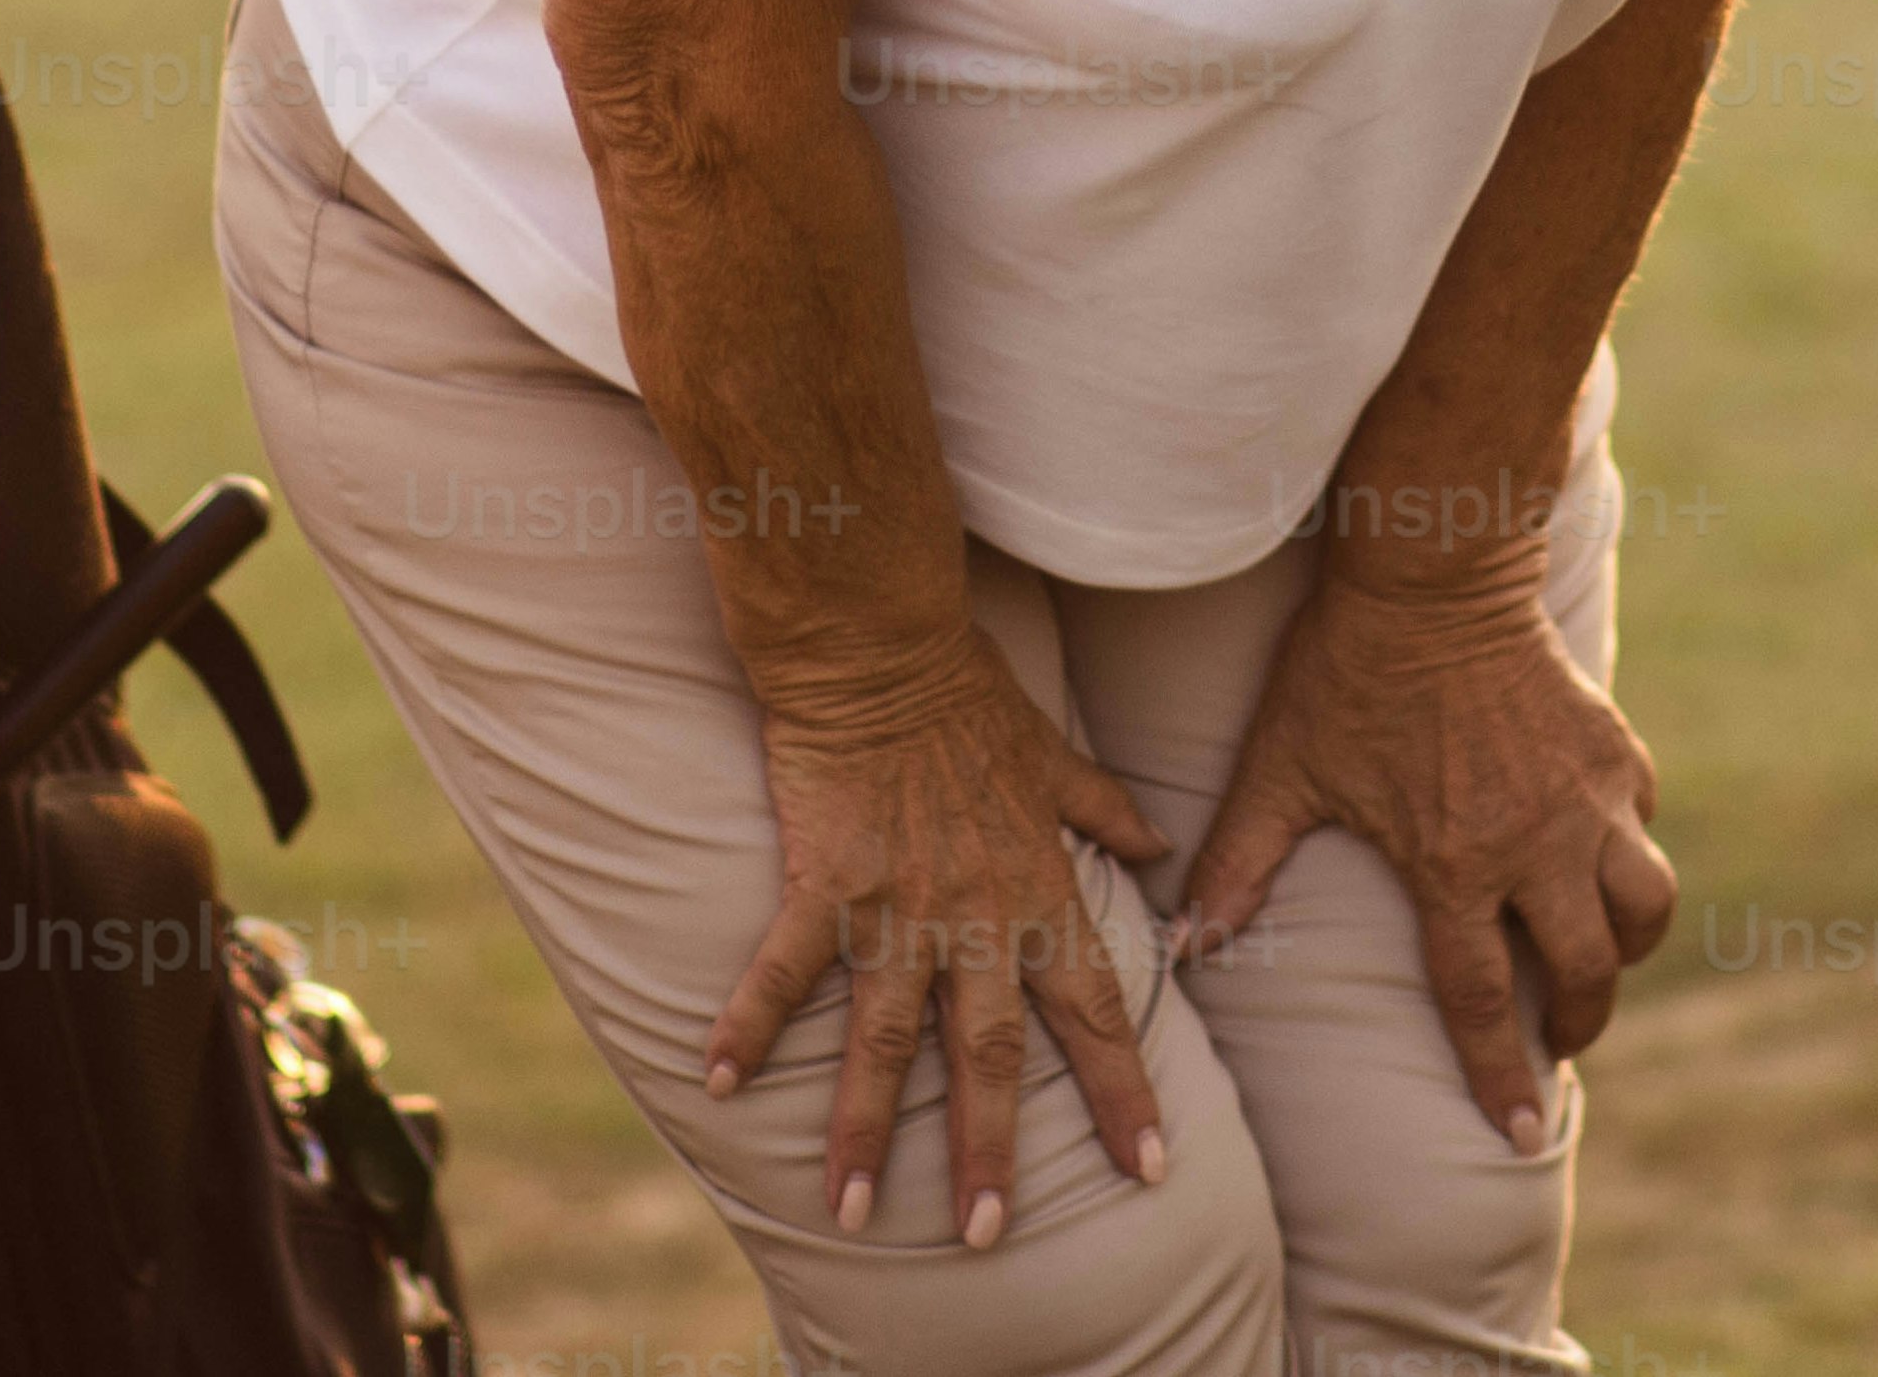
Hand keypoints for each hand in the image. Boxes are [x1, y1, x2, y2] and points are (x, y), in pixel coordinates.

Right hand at [707, 649, 1172, 1249]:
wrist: (879, 644)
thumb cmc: (966, 694)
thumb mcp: (1052, 755)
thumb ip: (1105, 809)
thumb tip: (1160, 847)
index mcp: (1035, 890)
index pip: (1095, 1009)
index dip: (1124, 1088)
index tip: (1150, 1164)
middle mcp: (973, 915)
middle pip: (989, 1053)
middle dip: (990, 1149)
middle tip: (986, 1234)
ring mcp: (895, 906)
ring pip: (883, 1039)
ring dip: (865, 1128)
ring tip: (849, 1210)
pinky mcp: (823, 884)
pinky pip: (783, 970)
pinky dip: (748, 1025)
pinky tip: (717, 1083)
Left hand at [1172, 540, 1673, 1142]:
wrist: (1431, 570)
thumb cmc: (1345, 670)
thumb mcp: (1281, 767)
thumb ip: (1239, 862)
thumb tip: (1182, 943)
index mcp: (1455, 863)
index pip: (1483, 999)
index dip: (1500, 1075)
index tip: (1522, 1134)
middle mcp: (1535, 840)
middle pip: (1587, 969)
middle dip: (1578, 1023)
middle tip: (1558, 1039)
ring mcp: (1585, 793)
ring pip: (1645, 904)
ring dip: (1625, 947)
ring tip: (1594, 957)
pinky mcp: (1613, 748)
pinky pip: (1640, 825)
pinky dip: (1625, 853)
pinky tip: (1591, 854)